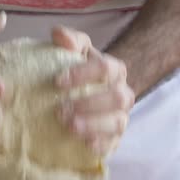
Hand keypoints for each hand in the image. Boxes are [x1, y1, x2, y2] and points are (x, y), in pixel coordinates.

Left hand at [52, 26, 134, 155]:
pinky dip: (101, 144)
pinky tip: (86, 144)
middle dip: (88, 103)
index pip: (105, 68)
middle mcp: (122, 94)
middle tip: (60, 110)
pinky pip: (113, 144)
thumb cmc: (79, 73)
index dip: (82, 74)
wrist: (88, 95)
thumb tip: (58, 35)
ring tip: (70, 126)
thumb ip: (69, 40)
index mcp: (115, 70)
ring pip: (117, 122)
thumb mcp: (75, 52)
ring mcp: (120, 118)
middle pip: (115, 97)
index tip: (57, 82)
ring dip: (93, 125)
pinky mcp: (113, 139)